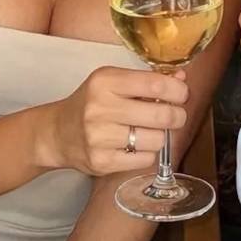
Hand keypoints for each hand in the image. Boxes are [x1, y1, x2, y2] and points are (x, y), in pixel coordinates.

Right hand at [34, 65, 187, 175]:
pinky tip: (136, 146)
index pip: (155, 84)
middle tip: (175, 116)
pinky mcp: (101, 161)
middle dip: (177, 116)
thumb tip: (181, 79)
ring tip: (149, 131)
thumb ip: (148, 80)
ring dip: (160, 136)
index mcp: (105, 81)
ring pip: (156, 140)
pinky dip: (147, 153)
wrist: (58, 133)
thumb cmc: (92, 103)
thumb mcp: (114, 82)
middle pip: (161, 115)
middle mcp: (100, 107)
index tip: (182, 94)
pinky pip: (144, 159)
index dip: (178, 91)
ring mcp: (99, 137)